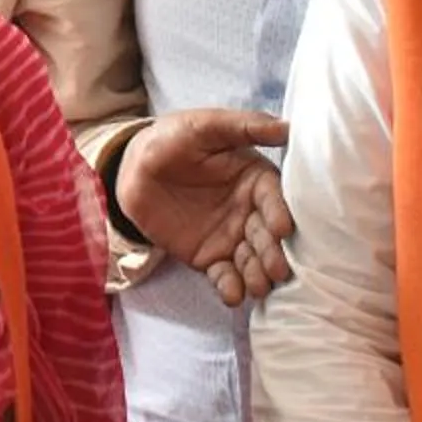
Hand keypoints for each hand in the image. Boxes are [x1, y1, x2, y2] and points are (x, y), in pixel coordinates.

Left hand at [112, 108, 292, 303]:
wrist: (133, 170)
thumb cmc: (172, 140)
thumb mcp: (205, 126)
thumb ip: (244, 127)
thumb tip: (288, 127)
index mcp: (255, 179)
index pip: (273, 198)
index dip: (279, 212)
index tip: (283, 228)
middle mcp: (250, 211)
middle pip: (267, 235)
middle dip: (274, 252)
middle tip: (278, 269)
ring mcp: (232, 237)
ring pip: (251, 259)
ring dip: (258, 275)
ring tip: (260, 286)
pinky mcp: (210, 258)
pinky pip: (224, 275)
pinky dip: (231, 287)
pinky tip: (234, 296)